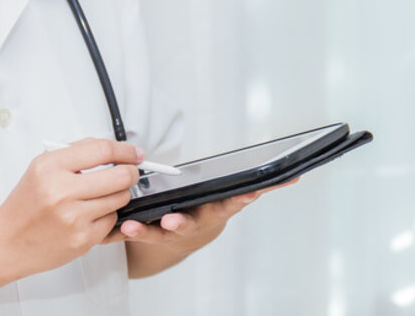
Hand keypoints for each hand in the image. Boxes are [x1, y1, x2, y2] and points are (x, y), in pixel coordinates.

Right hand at [0, 138, 140, 280]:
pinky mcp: (82, 239)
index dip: (126, 151)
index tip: (135, 154)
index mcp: (50, 167)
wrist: (7, 241)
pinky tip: (90, 216)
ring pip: (120, 199)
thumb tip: (114, 149)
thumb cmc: (26, 205)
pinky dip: (106, 216)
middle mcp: (61, 191)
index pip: (103, 150)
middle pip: (120, 175)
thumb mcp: (42, 168)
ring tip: (102, 196)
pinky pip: (112, 220)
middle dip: (131, 173)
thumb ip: (76, 153)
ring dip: (118, 195)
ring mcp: (73, 217)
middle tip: (130, 173)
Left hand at [118, 178, 299, 255]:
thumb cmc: (206, 210)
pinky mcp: (154, 235)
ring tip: (132, 226)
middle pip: (192, 223)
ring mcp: (174, 232)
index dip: (241, 198)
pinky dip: (128, 232)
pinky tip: (118, 227)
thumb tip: (296, 177)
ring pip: (160, 233)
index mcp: (217, 210)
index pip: (232, 203)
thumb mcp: (233, 200)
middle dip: (183, 222)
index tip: (248, 192)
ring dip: (147, 231)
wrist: (184, 238)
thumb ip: (263, 189)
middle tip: (173, 220)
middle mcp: (197, 223)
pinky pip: (140, 233)